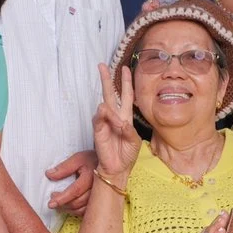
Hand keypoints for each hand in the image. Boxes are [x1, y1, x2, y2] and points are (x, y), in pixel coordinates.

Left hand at [44, 149, 96, 213]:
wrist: (108, 163)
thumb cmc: (93, 160)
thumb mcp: (78, 159)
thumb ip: (64, 167)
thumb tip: (49, 174)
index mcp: (91, 177)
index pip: (75, 191)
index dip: (62, 198)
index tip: (51, 203)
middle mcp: (97, 189)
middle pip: (78, 202)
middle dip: (63, 204)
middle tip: (53, 201)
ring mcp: (100, 197)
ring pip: (83, 209)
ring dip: (69, 209)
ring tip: (60, 204)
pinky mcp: (100, 201)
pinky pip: (88, 211)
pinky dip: (77, 211)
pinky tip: (71, 207)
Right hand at [91, 61, 141, 178]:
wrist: (119, 168)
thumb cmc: (128, 154)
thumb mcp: (134, 140)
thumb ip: (129, 129)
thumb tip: (119, 121)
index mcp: (125, 116)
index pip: (126, 95)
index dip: (126, 82)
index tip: (126, 68)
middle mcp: (114, 116)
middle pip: (110, 93)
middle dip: (106, 79)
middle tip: (101, 65)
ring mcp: (105, 121)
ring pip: (105, 105)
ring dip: (113, 113)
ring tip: (120, 126)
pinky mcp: (98, 129)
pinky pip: (100, 117)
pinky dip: (108, 118)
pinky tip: (114, 124)